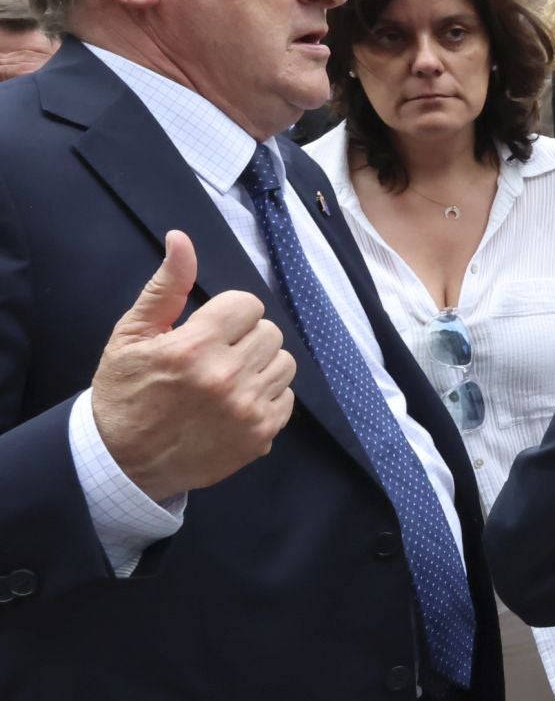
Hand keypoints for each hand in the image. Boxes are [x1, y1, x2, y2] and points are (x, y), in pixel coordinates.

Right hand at [90, 231, 297, 503]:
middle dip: (246, 338)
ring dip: (261, 366)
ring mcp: (247, 409)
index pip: (248, 305)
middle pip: (270, 332)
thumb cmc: (125, 393)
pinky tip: (236, 404)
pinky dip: (267, 397)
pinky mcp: (260, 436)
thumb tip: (182, 239)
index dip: (229, 313)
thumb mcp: (133, 335)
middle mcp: (226, 377)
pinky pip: (287, 398)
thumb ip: (165, 287)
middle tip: (217, 355)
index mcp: (194, 347)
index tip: (211, 329)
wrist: (122, 462)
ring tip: (228, 378)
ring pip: (285, 363)